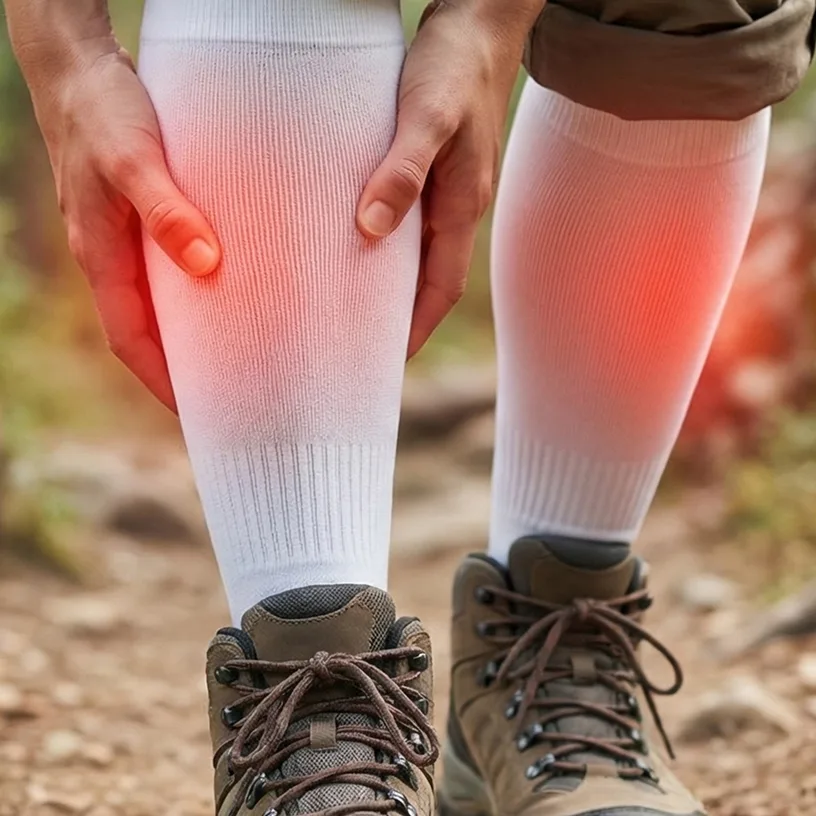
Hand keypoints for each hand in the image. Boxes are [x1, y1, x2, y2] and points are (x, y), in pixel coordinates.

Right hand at [14, 35, 220, 410]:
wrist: (81, 66)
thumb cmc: (104, 111)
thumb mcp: (134, 159)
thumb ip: (166, 211)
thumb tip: (205, 264)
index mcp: (101, 257)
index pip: (131, 341)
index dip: (162, 380)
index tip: (199, 410)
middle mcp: (111, 255)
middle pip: (148, 330)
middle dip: (183, 366)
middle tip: (231, 390)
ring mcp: (124, 237)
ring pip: (160, 301)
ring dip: (193, 329)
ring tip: (240, 350)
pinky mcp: (142, 215)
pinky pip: (168, 269)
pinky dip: (196, 289)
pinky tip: (232, 287)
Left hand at [357, 0, 538, 357]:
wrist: (479, 20)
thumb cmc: (453, 65)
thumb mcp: (427, 116)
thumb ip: (402, 172)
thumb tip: (371, 229)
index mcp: (462, 206)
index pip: (440, 287)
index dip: (416, 327)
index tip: (386, 361)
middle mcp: (458, 206)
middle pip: (431, 279)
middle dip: (402, 317)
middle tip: (362, 346)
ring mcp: (450, 189)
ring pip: (420, 252)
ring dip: (394, 283)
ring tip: (355, 308)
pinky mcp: (437, 169)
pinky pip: (412, 222)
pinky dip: (390, 245)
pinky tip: (360, 244)